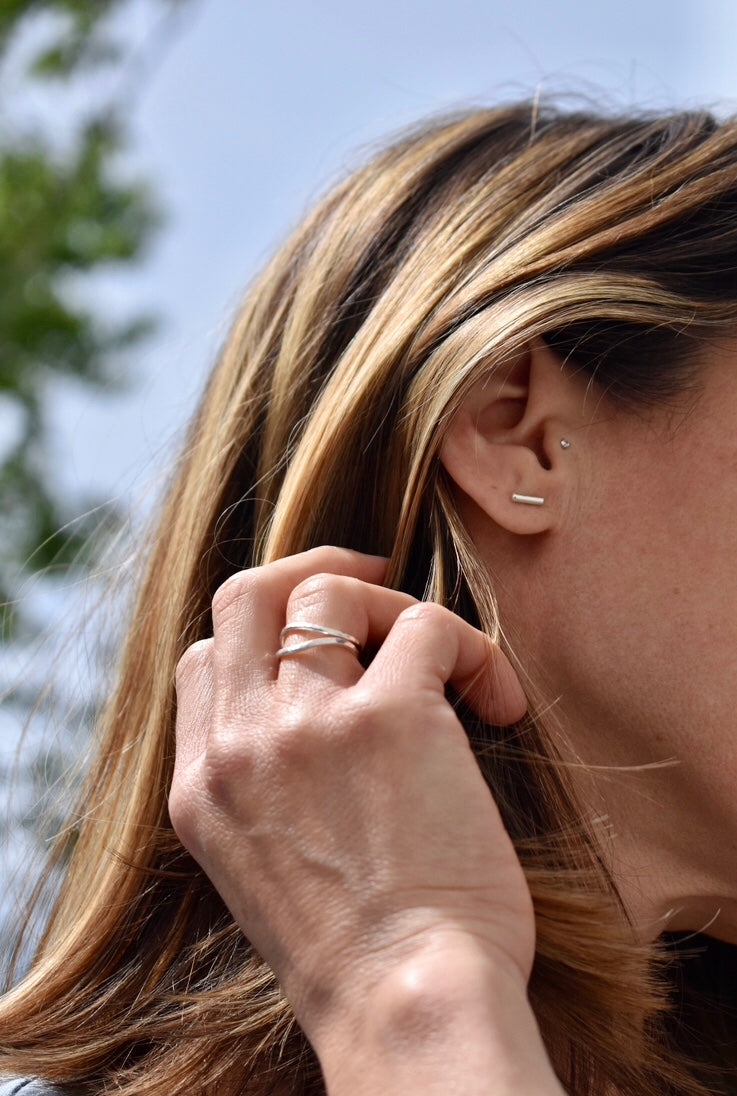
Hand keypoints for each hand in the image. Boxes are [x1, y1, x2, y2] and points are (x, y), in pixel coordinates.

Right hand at [170, 546, 532, 1045]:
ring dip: (398, 610)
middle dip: (311, 573)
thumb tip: (315, 716)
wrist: (405, 1006)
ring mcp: (308, 725)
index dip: (267, 635)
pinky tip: (499, 702)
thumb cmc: (358, 957)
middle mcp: (239, 745)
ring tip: (450, 664)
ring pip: (332, 593)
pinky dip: (472, 648)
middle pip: (247, 596)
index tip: (325, 644)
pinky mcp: (391, 717)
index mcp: (201, 787)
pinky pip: (429, 628)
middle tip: (373, 585)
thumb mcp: (264, 870)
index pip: (205, 658)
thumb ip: (265, 787)